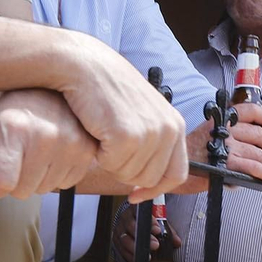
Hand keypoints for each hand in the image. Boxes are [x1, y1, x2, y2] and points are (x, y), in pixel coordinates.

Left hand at [0, 88, 96, 197]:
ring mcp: (71, 145)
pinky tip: (54, 154)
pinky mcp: (88, 152)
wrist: (57, 90)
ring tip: (38, 152)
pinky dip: (57, 174)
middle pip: (22, 191)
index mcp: (16, 129)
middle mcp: (46, 137)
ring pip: (44, 189)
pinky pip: (65, 184)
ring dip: (37, 178)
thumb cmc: (20, 108)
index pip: (1, 184)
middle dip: (16, 180)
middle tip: (19, 155)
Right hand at [54, 35, 187, 200]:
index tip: (134, 195)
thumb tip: (149, 183)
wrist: (84, 66)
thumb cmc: (106, 92)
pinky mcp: (128, 135)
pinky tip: (95, 130)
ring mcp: (151, 133)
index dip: (153, 189)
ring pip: (128, 175)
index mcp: (175, 125)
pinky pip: (112, 166)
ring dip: (110, 162)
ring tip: (103, 132)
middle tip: (109, 145)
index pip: (176, 174)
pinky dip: (98, 155)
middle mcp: (169, 129)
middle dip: (124, 171)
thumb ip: (151, 143)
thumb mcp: (141, 116)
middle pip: (149, 179)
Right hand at [112, 201, 181, 261]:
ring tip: (147, 256)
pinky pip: (120, 249)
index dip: (150, 221)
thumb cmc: (148, 220)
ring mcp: (119, 229)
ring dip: (136, 248)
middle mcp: (125, 217)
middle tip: (155, 245)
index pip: (141, 211)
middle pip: (131, 226)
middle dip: (144, 237)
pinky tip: (138, 260)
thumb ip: (168, 230)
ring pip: (124, 239)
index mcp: (136, 209)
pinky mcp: (116, 240)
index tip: (158, 230)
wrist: (135, 221)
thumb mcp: (159, 221)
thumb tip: (176, 242)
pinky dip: (129, 256)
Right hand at [183, 100, 261, 184]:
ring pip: (257, 150)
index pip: (249, 111)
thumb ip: (228, 140)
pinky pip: (251, 165)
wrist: (168, 170)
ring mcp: (224, 145)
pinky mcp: (224, 162)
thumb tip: (249, 151)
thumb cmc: (187, 157)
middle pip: (258, 132)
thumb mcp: (206, 138)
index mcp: (220, 120)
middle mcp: (223, 130)